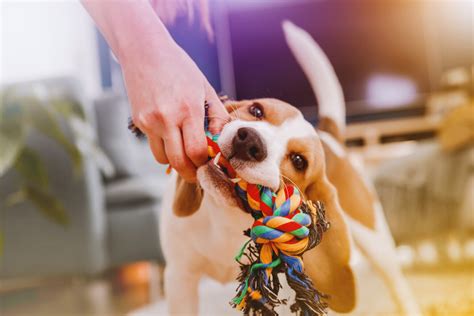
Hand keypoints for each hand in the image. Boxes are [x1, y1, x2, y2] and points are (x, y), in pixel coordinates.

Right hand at [122, 40, 228, 181]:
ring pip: (163, 160)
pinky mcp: (138, 122)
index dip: (204, 164)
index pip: (197, 152)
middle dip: (191, 173)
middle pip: (179, 163)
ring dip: (176, 161)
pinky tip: (171, 135)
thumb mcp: (205, 88)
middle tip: (199, 173)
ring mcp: (149, 122)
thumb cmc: (179, 68)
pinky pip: (153, 146)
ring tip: (185, 152)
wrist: (144, 51)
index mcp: (188, 110)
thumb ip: (218, 115)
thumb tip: (222, 139)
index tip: (210, 164)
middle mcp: (166, 119)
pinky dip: (164, 148)